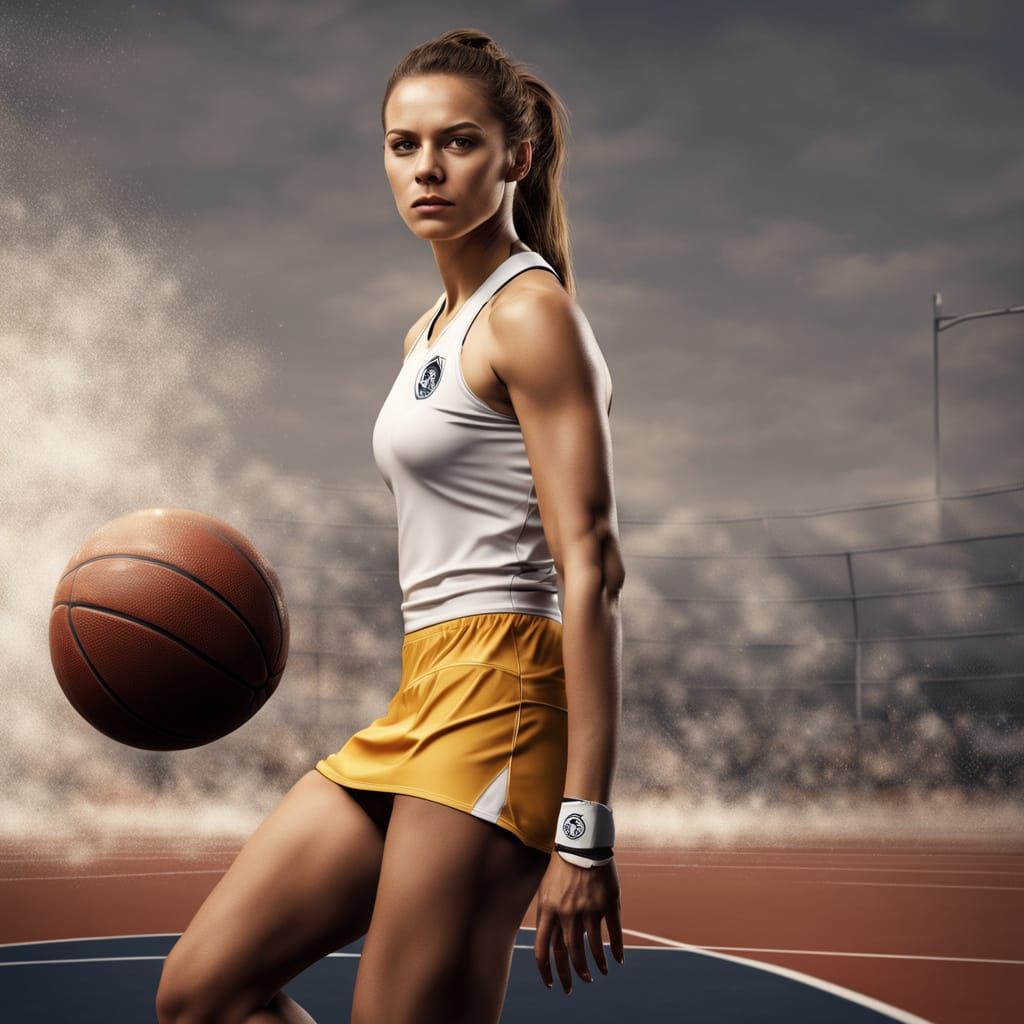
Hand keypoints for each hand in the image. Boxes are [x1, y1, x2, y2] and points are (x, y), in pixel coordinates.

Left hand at [534, 852, 623, 992]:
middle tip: (578, 983)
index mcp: (548, 909)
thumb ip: (548, 916)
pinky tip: (618, 960)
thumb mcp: (546, 890)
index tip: (552, 984)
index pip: (543, 950)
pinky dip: (617, 949)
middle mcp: (567, 912)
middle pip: (569, 953)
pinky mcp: (608, 903)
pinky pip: (614, 933)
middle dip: (574, 974)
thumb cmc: (561, 866)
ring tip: (600, 972)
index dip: (547, 971)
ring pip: (593, 947)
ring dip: (596, 964)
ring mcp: (589, 909)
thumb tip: (549, 945)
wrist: (582, 842)